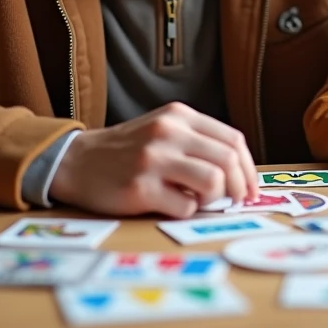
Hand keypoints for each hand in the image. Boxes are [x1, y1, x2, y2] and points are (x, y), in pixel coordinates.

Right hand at [48, 102, 259, 217]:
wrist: (77, 161)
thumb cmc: (128, 150)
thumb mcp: (163, 129)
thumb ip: (197, 141)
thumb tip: (240, 171)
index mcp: (179, 116)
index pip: (232, 139)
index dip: (249, 167)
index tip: (250, 187)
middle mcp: (168, 132)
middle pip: (228, 159)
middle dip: (241, 186)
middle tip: (237, 201)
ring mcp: (154, 160)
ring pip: (213, 181)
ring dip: (214, 199)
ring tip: (200, 200)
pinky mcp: (140, 188)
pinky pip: (185, 206)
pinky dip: (187, 211)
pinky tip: (171, 204)